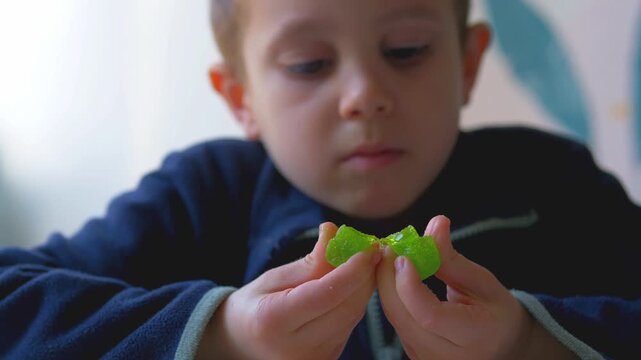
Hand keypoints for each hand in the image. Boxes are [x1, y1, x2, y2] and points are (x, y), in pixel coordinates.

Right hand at [200, 222, 381, 359]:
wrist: (242, 346)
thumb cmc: (255, 305)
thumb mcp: (274, 278)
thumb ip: (309, 262)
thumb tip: (336, 232)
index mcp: (274, 321)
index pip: (327, 293)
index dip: (353, 269)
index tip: (368, 247)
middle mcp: (296, 348)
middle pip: (347, 308)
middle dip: (365, 276)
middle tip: (371, 250)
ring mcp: (314, 359)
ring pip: (353, 318)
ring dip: (363, 288)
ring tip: (360, 264)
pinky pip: (349, 327)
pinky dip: (354, 303)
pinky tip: (351, 286)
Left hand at [376, 215, 573, 359]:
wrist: (502, 348)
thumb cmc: (496, 312)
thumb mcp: (483, 283)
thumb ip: (452, 258)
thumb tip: (436, 222)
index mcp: (473, 337)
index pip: (429, 314)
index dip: (409, 284)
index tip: (402, 255)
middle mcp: (445, 355)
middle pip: (401, 315)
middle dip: (388, 277)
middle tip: (389, 246)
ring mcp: (425, 359)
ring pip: (394, 317)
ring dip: (387, 284)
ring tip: (394, 257)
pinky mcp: (413, 355)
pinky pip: (395, 321)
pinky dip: (392, 296)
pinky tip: (396, 277)